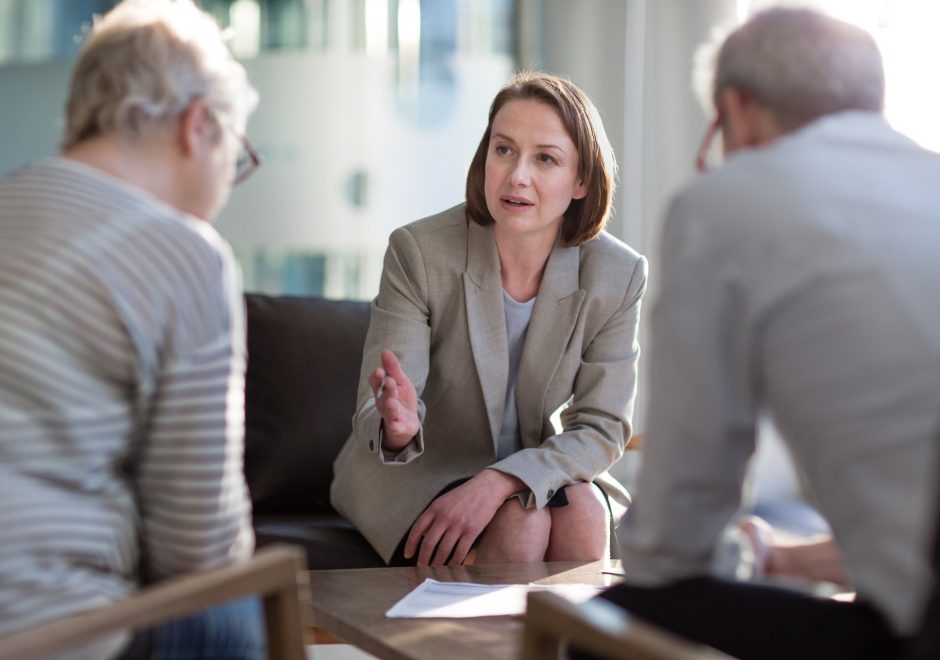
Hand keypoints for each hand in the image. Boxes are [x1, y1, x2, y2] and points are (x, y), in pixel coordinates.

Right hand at [367, 349, 419, 450]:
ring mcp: (390, 415)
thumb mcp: (400, 381)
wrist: (407, 422)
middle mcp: (383, 402)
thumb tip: (385, 351)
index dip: (376, 378)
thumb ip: (393, 368)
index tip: (380, 371)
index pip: (376, 383)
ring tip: (392, 401)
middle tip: (390, 381)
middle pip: (384, 395)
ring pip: (389, 411)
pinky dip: (395, 426)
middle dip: (387, 388)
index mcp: (382, 390)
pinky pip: (395, 427)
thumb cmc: (401, 398)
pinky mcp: (397, 427)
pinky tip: (396, 424)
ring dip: (390, 406)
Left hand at [405, 470, 523, 565]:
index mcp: (435, 507)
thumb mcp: (444, 500)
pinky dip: (454, 562)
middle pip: (429, 542)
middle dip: (423, 558)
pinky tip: (452, 566)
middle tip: (421, 566)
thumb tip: (422, 534)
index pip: (417, 529)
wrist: (488, 487)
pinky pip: (460, 551)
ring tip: (435, 569)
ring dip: (437, 563)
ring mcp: (459, 523)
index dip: (410, 544)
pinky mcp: (472, 530)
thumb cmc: (465, 495)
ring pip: (443, 550)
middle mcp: (445, 516)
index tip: (408, 554)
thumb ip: (433, 515)